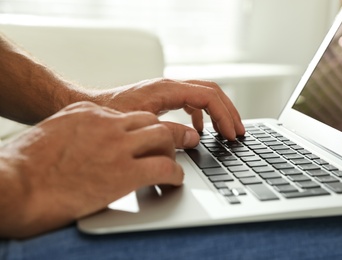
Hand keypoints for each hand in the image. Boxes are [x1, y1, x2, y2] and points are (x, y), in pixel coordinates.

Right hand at [0, 101, 182, 237]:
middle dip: (162, 135)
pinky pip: (165, 167)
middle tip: (170, 149)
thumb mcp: (52, 137)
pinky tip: (173, 182)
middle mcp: (105, 122)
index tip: (144, 141)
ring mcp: (117, 144)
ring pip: (163, 135)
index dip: (139, 130)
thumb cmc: (22, 168)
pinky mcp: (125, 171)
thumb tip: (85, 151)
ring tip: (173, 167)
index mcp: (86, 112)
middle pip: (150, 119)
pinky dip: (175, 174)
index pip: (126, 115)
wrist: (10, 186)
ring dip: (172, 152)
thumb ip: (76, 138)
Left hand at [93, 78, 245, 141]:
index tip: (232, 133)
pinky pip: (191, 102)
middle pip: (211, 92)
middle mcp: (170, 86)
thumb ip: (169, 132)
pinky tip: (200, 129)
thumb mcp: (142, 125)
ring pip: (203, 96)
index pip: (208, 96)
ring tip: (227, 130)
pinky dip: (201, 115)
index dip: (224, 114)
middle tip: (239, 131)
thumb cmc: (110, 114)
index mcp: (168, 89)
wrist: (91, 108)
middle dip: (228, 111)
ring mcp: (167, 91)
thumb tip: (195, 138)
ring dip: (218, 112)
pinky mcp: (163, 99)